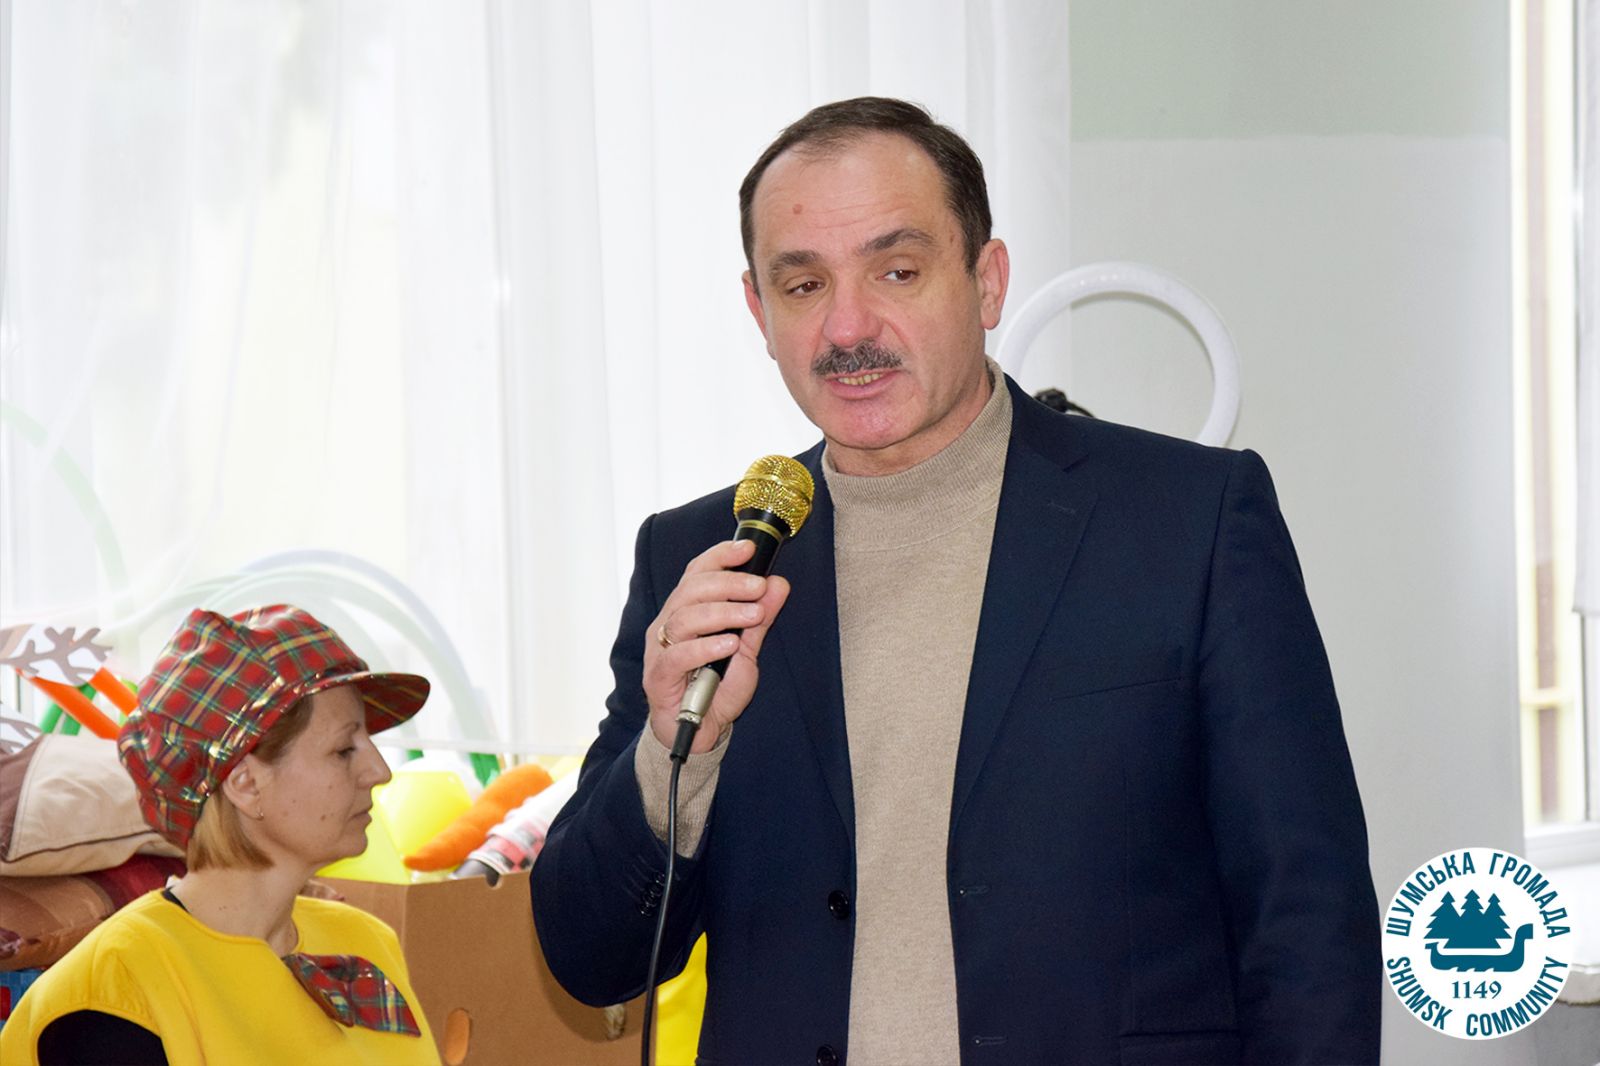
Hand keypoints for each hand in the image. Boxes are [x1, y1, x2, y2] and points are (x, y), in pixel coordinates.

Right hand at [644, 539, 790, 754]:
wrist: (700, 733)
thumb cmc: (717, 689)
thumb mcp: (747, 650)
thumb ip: (760, 618)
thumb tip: (778, 583)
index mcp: (685, 611)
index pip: (697, 572)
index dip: (719, 556)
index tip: (747, 548)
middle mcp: (667, 624)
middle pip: (691, 589)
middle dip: (728, 583)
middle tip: (759, 587)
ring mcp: (659, 650)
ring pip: (685, 617)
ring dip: (723, 612)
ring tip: (753, 615)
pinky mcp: (658, 677)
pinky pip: (678, 655)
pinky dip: (706, 646)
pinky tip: (730, 643)